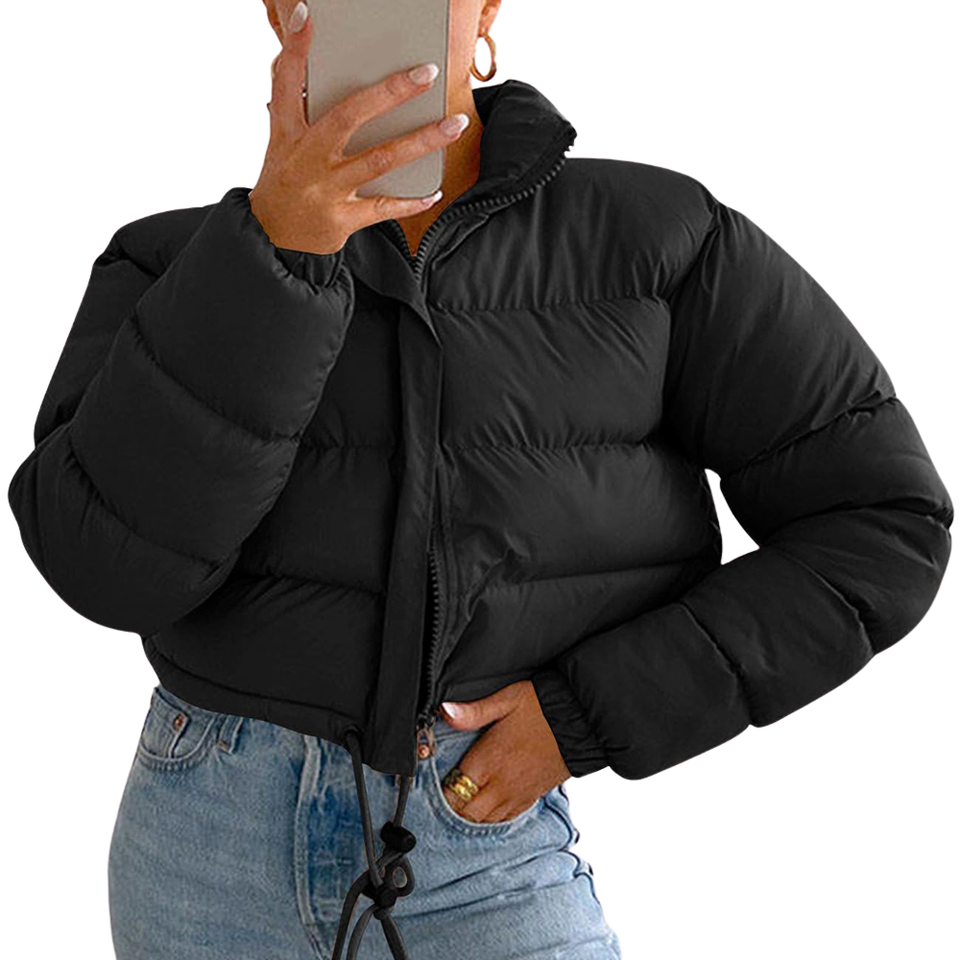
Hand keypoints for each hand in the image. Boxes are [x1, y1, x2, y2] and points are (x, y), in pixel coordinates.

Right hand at [250, 1, 468, 254]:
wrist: (270, 239)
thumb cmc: (285, 183)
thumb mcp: (281, 145)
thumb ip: (304, 113)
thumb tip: (340, 82)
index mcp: (287, 132)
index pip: (286, 82)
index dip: (294, 48)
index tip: (306, 14)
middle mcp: (307, 157)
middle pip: (349, 115)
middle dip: (390, 92)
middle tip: (426, 72)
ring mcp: (325, 189)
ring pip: (380, 159)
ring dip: (422, 140)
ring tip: (455, 123)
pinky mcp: (341, 219)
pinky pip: (383, 207)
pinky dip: (411, 201)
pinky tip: (435, 191)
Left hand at [439, 681, 572, 823]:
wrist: (583, 721)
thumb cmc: (543, 706)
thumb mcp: (507, 699)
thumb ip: (474, 710)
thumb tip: (445, 711)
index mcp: (489, 760)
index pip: (453, 790)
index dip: (439, 792)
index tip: (433, 784)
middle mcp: (501, 784)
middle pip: (466, 813)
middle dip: (452, 808)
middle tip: (445, 795)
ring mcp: (517, 795)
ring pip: (484, 821)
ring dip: (470, 816)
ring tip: (461, 803)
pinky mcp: (532, 798)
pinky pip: (506, 820)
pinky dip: (491, 819)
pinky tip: (486, 809)